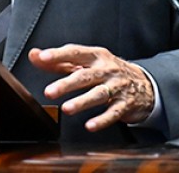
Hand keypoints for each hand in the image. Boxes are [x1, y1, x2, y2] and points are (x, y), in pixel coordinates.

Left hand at [28, 44, 154, 131]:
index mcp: (95, 56)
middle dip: (67, 83)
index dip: (58, 54)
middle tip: (49, 91)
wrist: (144, 84)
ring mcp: (117, 87)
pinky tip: (90, 125)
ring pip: (98, 94)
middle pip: (85, 75)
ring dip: (82, 102)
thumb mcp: (85, 63)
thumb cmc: (107, 71)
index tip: (43, 57)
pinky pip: (113, 113)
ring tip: (67, 109)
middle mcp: (107, 69)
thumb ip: (59, 61)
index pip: (75, 52)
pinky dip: (102, 120)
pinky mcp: (125, 104)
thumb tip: (34, 55)